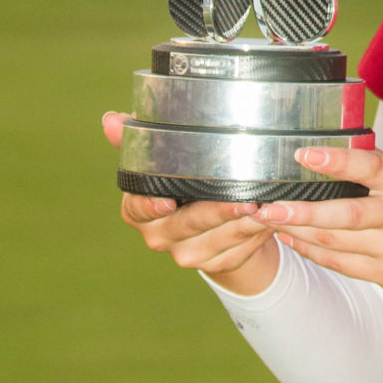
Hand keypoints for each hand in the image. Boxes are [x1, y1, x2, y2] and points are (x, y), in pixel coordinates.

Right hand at [101, 111, 279, 294]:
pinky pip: (239, 251)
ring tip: (266, 207)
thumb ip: (138, 139)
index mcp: (138, 210)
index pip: (138, 209)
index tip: (167, 202)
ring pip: (217, 241)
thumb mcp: (163, 160)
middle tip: (244, 200)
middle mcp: (159, 236)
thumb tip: (110, 118)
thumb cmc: (184, 182)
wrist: (211, 226)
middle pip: (187, 226)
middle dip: (217, 214)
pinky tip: (273, 220)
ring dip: (243, 225)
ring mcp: (188, 255)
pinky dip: (257, 236)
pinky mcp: (217, 264)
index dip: (151, 206)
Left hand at [256, 146, 382, 355]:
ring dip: (298, 233)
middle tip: (264, 206)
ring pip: (336, 243)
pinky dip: (314, 252)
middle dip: (299, 212)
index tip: (303, 153)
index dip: (336, 160)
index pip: (371, 167)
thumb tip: (334, 159)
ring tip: (267, 221)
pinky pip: (342, 264)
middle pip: (344, 215)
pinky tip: (294, 242)